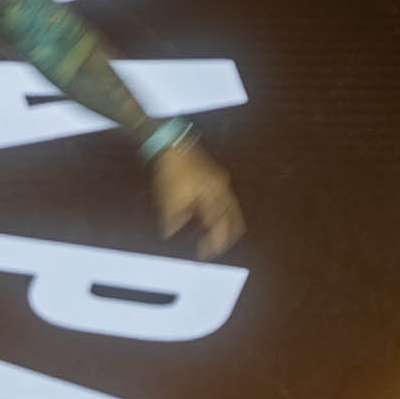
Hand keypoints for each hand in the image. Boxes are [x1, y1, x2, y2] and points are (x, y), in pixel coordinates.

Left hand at [149, 136, 243, 257]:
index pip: (217, 227)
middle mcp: (221, 189)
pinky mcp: (215, 175)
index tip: (206, 255)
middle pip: (232, 219)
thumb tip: (170, 233)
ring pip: (231, 208)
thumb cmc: (170, 169)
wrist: (171, 143)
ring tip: (218, 236)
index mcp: (211, 196)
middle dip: (226, 236)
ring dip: (226, 223)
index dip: (213, 244)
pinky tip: (211, 215)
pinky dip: (222, 210)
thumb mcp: (168, 198)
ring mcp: (220, 180)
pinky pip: (225, 198)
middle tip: (218, 249)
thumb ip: (173, 219)